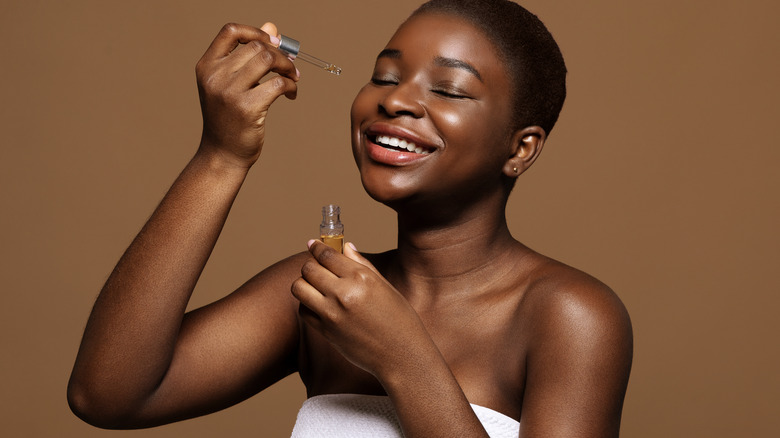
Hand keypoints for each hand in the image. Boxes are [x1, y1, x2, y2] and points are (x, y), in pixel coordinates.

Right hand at [195, 22, 298, 167]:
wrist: (222, 154)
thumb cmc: (229, 118)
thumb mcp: (231, 84)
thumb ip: (248, 55)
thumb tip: (272, 28)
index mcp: (207, 66)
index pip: (231, 31)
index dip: (256, 32)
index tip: (273, 43)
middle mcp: (214, 76)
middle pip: (256, 46)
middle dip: (280, 54)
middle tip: (290, 68)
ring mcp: (229, 92)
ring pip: (268, 60)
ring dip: (288, 67)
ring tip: (293, 79)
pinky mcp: (247, 108)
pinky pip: (279, 84)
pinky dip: (292, 86)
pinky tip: (291, 94)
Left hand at [292, 241, 433, 379]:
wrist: (402, 356)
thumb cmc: (399, 319)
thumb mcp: (385, 286)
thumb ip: (362, 265)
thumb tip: (346, 247)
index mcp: (361, 277)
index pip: (327, 255)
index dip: (317, 247)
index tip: (313, 244)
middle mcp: (344, 293)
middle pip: (309, 268)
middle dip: (310, 264)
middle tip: (317, 268)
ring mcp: (332, 313)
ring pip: (299, 287)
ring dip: (304, 283)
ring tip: (315, 287)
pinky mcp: (326, 331)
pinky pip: (303, 310)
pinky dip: (306, 304)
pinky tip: (319, 305)